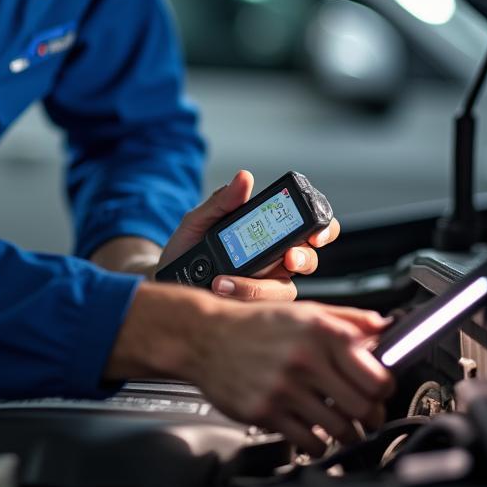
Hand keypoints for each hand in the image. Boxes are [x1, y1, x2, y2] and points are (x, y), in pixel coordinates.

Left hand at [157, 169, 339, 300]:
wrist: (164, 278)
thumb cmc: (187, 247)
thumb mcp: (198, 220)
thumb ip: (222, 202)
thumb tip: (244, 178)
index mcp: (268, 234)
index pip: (307, 228)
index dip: (322, 229)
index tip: (315, 233)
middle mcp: (274, 260)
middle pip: (308, 260)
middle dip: (305, 258)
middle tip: (289, 258)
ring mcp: (264, 286)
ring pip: (284, 290)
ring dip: (258, 286)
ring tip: (223, 281)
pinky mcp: (250, 307)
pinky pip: (260, 308)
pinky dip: (241, 298)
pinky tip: (220, 290)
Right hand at [194, 299, 393, 454]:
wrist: (204, 336)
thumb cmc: (254, 324)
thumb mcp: (303, 311)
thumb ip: (346, 319)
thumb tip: (383, 327)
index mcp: (319, 332)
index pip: (376, 375)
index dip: (385, 388)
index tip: (380, 391)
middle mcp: (304, 359)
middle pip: (363, 407)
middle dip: (370, 416)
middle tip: (365, 415)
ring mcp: (283, 388)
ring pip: (340, 429)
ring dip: (347, 433)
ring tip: (342, 427)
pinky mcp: (265, 411)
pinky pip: (309, 442)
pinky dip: (318, 445)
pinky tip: (314, 434)